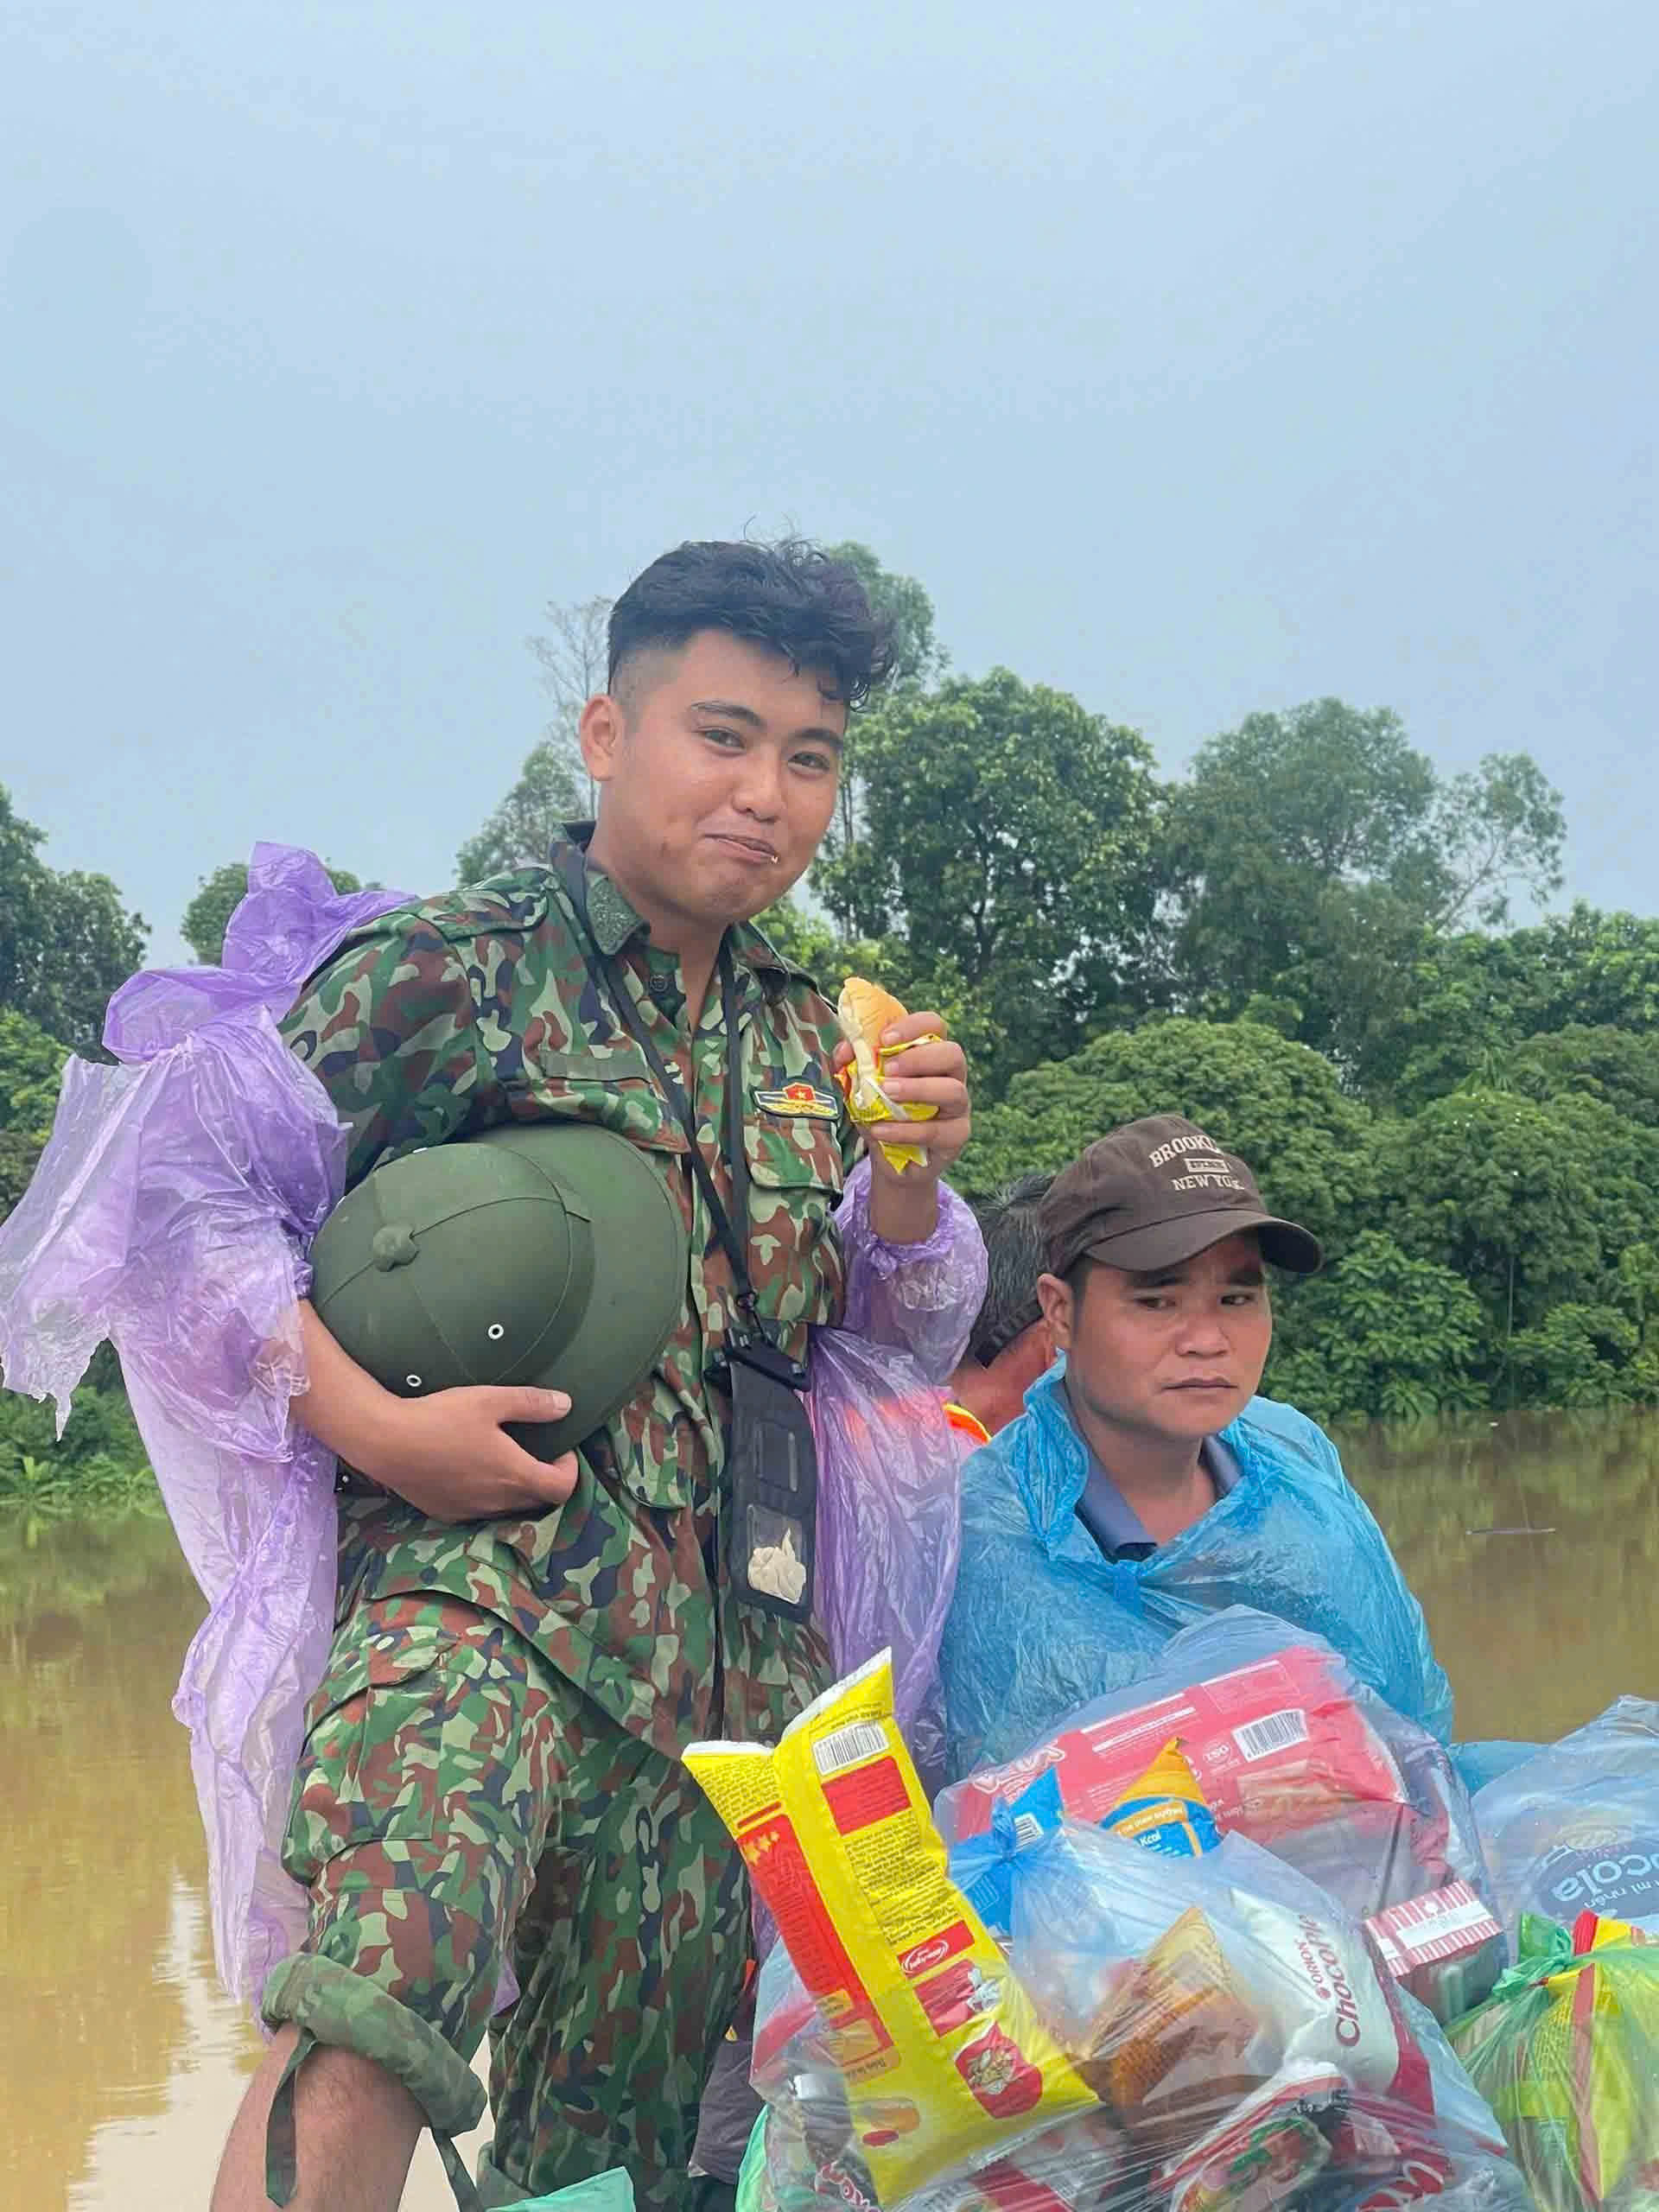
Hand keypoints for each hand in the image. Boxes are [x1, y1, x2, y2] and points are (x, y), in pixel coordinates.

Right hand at [356, 1385, 580, 1522]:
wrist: (385, 1442)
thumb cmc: (440, 1418)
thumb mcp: (490, 1400)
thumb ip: (531, 1403)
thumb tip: (566, 1405)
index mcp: (513, 1475)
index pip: (562, 1488)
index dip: (570, 1470)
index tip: (560, 1448)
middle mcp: (497, 1501)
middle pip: (538, 1500)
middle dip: (545, 1477)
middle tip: (535, 1450)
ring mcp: (471, 1511)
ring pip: (509, 1507)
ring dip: (516, 1488)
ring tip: (503, 1458)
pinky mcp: (447, 1513)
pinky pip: (479, 1509)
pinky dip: (487, 1495)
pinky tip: (471, 1470)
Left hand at [834, 1010, 971, 1184]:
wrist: (892, 1162)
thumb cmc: (882, 1115)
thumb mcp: (862, 1088)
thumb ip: (854, 1066)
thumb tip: (845, 1051)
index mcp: (930, 1055)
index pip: (934, 1026)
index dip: (913, 1026)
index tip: (884, 1039)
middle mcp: (951, 1076)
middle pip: (952, 1053)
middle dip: (918, 1058)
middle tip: (887, 1069)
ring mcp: (958, 1106)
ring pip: (953, 1090)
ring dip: (917, 1089)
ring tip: (886, 1093)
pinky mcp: (956, 1136)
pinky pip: (937, 1130)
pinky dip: (905, 1130)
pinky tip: (880, 1130)